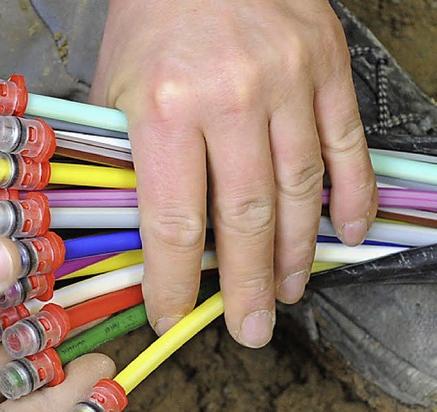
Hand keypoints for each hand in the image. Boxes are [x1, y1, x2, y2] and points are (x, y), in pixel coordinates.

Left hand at [90, 0, 376, 345]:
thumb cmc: (151, 17)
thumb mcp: (113, 90)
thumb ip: (124, 160)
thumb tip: (134, 227)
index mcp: (165, 111)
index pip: (174, 224)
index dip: (174, 283)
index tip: (174, 315)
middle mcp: (230, 101)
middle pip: (244, 221)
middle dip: (246, 287)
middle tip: (249, 329)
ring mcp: (287, 84)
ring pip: (298, 192)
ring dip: (296, 254)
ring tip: (287, 293)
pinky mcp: (326, 67)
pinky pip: (347, 146)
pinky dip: (350, 197)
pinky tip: (345, 235)